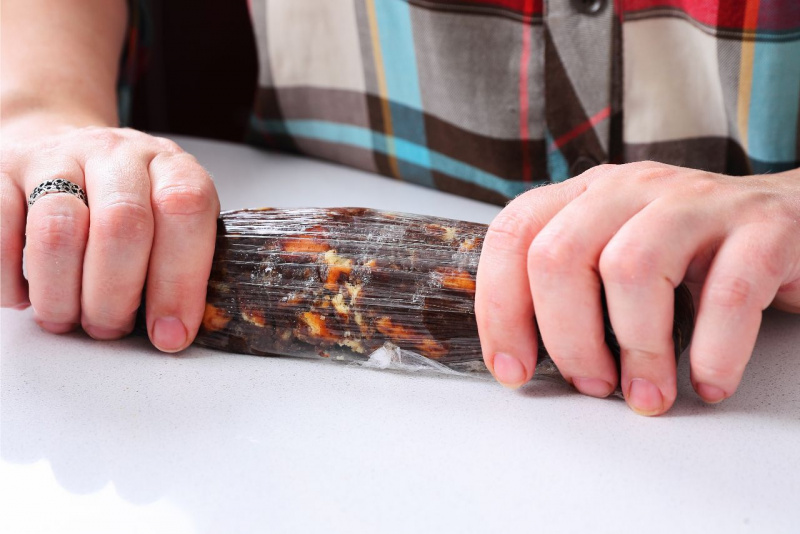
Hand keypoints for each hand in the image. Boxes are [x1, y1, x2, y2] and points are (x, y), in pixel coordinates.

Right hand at [1, 120, 219, 351]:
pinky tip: (27, 296)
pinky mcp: (1, 171)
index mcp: (169, 165)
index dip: (179, 280)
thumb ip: (180, 266)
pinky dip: (12, 280)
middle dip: (116, 297)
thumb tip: (175, 330)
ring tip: (67, 318)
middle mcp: (115, 153)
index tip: (171, 332)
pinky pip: (1, 233)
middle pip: (121, 225)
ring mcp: (56, 157)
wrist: (61, 150)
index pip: (184, 209)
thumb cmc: (125, 202)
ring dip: (63, 296)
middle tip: (110, 328)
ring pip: (58, 233)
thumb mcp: (168, 223)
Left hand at [475, 161, 799, 414]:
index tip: (512, 368)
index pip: (513, 236)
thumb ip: (572, 289)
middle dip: (566, 338)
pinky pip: (727, 294)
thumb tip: (522, 357)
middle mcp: (632, 188)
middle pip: (560, 255)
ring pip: (632, 268)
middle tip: (591, 383)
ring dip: (636, 348)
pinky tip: (708, 381)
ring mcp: (697, 201)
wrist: (796, 219)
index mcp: (586, 196)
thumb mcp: (617, 255)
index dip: (500, 307)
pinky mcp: (763, 227)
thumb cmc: (693, 254)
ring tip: (647, 390)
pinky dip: (713, 352)